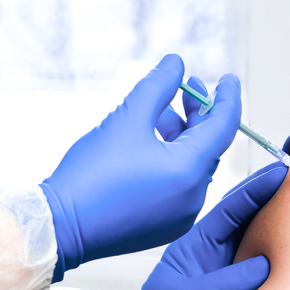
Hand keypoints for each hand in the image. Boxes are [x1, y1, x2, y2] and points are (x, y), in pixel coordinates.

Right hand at [40, 54, 241, 280]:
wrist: (60, 226)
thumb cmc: (93, 172)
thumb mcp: (127, 118)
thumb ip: (157, 86)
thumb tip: (177, 63)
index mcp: (190, 171)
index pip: (224, 127)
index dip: (228, 98)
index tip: (229, 78)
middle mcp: (194, 197)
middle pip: (208, 146)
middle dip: (200, 114)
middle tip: (190, 86)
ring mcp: (182, 215)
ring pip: (192, 166)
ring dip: (183, 136)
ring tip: (162, 111)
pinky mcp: (166, 225)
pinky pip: (180, 186)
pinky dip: (173, 160)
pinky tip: (151, 142)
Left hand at [85, 163, 287, 289]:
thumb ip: (222, 282)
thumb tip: (264, 266)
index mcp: (198, 248)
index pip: (232, 210)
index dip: (258, 189)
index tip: (282, 171)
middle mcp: (218, 259)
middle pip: (254, 224)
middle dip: (280, 204)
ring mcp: (231, 280)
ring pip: (265, 251)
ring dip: (288, 238)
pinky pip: (269, 283)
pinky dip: (288, 274)